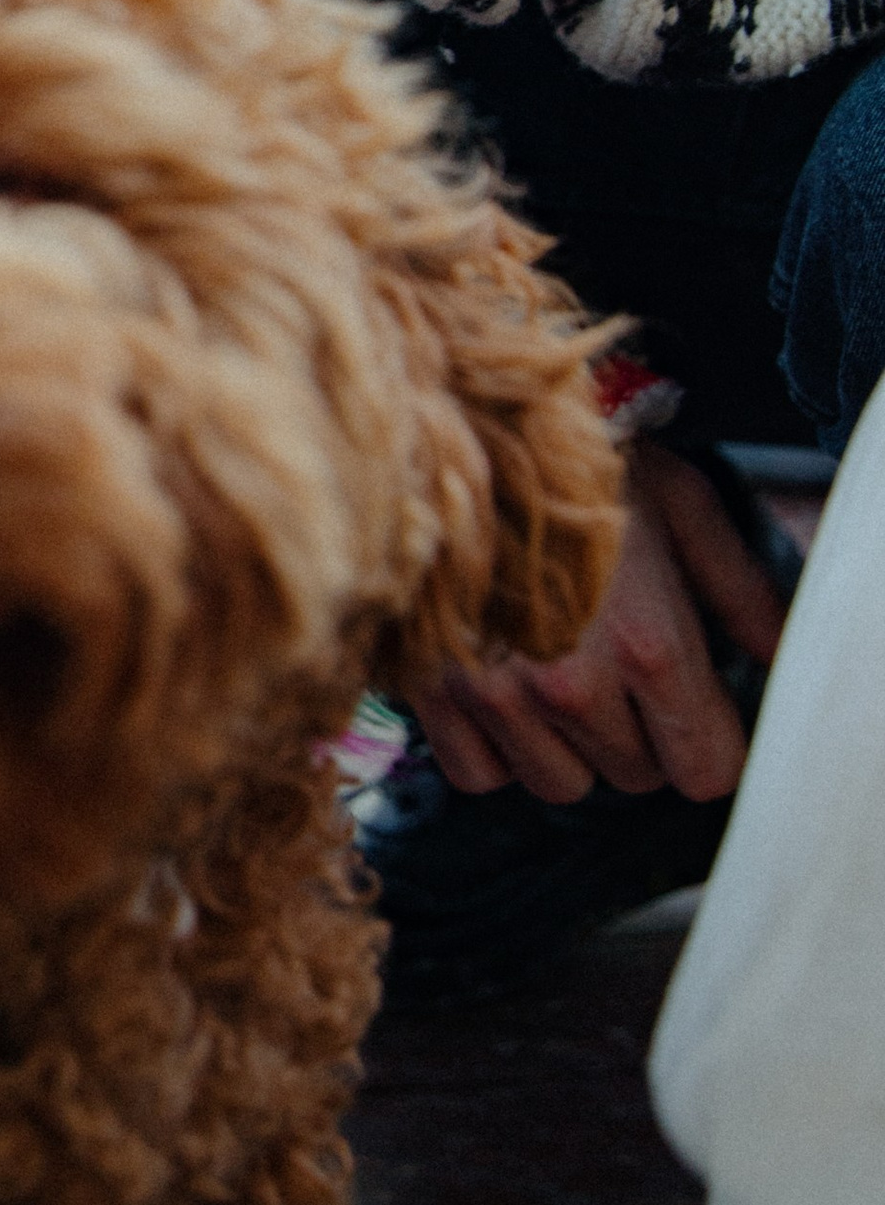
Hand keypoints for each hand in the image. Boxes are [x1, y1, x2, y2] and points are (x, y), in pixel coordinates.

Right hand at [414, 444, 786, 806]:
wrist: (455, 421)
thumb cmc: (578, 453)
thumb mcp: (682, 502)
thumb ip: (738, 589)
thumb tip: (773, 655)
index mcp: (646, 641)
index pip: (706, 767)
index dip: (709, 741)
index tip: (694, 709)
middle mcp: (571, 684)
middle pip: (636, 776)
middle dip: (641, 735)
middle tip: (621, 670)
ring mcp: (495, 693)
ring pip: (560, 783)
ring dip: (569, 746)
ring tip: (558, 676)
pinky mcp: (431, 692)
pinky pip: (480, 774)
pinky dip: (495, 747)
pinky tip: (503, 692)